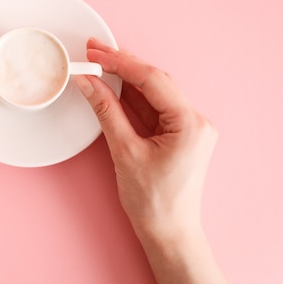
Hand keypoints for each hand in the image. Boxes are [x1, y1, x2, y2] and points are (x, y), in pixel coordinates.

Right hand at [75, 39, 230, 283]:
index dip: (121, 62)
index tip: (96, 53)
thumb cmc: (153, 202)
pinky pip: (152, 106)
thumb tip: (88, 82)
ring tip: (98, 62)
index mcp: (189, 123)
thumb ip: (106, 111)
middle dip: (122, 64)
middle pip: (154, 81)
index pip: (152, 80)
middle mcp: (194, 120)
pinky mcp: (177, 133)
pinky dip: (131, 96)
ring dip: (125, 78)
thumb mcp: (125, 152)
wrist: (168, 232)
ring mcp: (187, 127)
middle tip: (93, 51)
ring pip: (153, 91)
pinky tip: (112, 85)